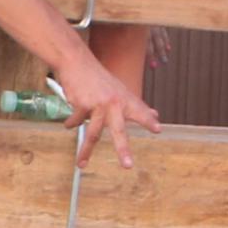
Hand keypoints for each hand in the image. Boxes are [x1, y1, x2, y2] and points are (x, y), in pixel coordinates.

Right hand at [54, 55, 160, 169]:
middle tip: (127, 165)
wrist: (76, 62)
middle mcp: (113, 103)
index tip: (158, 129)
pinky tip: (69, 124)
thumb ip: (137, 106)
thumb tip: (155, 115)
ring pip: (93, 133)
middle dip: (123, 149)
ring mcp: (97, 105)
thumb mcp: (121, 90)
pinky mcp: (81, 105)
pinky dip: (72, 123)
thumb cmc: (99, 78)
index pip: (139, 112)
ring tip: (81, 164)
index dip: (148, 121)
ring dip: (85, 151)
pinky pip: (77, 122)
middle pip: (118, 130)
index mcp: (125, 100)